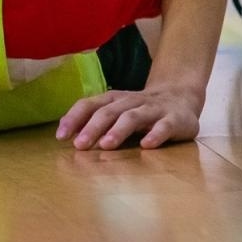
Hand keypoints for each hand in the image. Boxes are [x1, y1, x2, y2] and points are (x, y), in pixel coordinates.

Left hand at [55, 87, 202, 149]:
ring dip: (118, 130)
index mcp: (114, 99)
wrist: (180, 96)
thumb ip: (94, 120)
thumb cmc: (140, 109)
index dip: (74, 118)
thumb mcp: (117, 111)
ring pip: (133, 117)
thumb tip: (64, 134)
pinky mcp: (174, 119)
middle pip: (108, 112)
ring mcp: (153, 109)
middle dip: (92, 128)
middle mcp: (131, 102)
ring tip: (106, 145)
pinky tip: (147, 145)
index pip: (90, 105)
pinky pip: (164, 126)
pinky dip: (155, 135)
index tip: (60, 136)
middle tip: (79, 145)